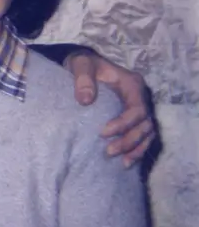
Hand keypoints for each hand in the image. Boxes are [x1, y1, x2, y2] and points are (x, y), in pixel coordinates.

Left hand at [66, 51, 154, 166]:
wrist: (83, 65)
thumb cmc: (83, 64)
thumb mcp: (80, 65)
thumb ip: (83, 79)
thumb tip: (86, 100)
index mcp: (132, 84)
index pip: (137, 109)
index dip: (123, 124)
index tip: (103, 133)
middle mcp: (140, 97)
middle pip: (145, 124)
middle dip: (130, 140)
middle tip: (109, 151)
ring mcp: (138, 107)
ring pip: (147, 132)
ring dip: (136, 148)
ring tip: (121, 163)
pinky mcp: (132, 117)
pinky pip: (142, 136)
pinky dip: (137, 149)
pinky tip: (126, 162)